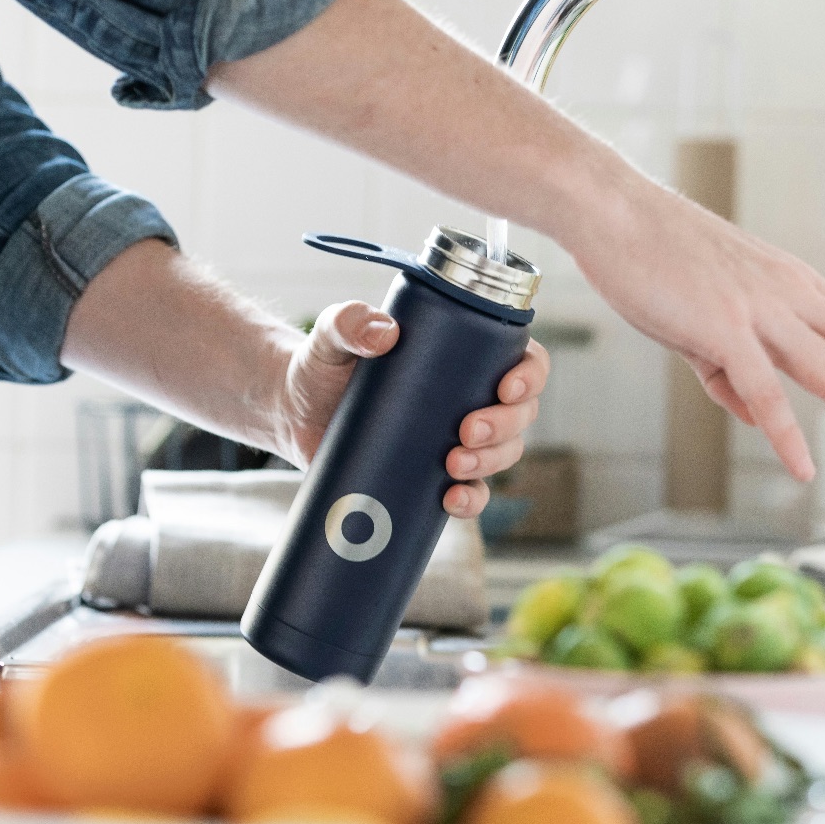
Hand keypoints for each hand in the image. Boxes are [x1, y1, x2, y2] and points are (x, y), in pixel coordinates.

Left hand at [275, 300, 550, 518]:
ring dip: (491, 462)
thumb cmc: (322, 364)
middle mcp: (470, 396)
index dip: (530, 375)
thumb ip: (348, 322)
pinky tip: (451, 501)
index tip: (506, 387)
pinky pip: (471, 493)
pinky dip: (471, 501)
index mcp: (465, 354)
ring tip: (453, 465)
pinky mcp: (433, 475)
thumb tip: (383, 333)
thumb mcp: (331, 336)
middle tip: (466, 431)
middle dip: (505, 426)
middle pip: (521, 414)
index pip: (523, 359)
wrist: (294, 412)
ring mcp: (455, 439)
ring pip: (503, 454)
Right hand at [571, 175, 824, 479]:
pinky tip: (804, 465)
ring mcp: (760, 310)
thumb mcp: (705, 317)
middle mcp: (791, 295)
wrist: (615, 212)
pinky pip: (762, 390)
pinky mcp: (721, 327)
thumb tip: (752, 413)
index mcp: (793, 286)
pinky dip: (785, 432)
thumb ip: (731, 369)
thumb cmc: (655, 254)